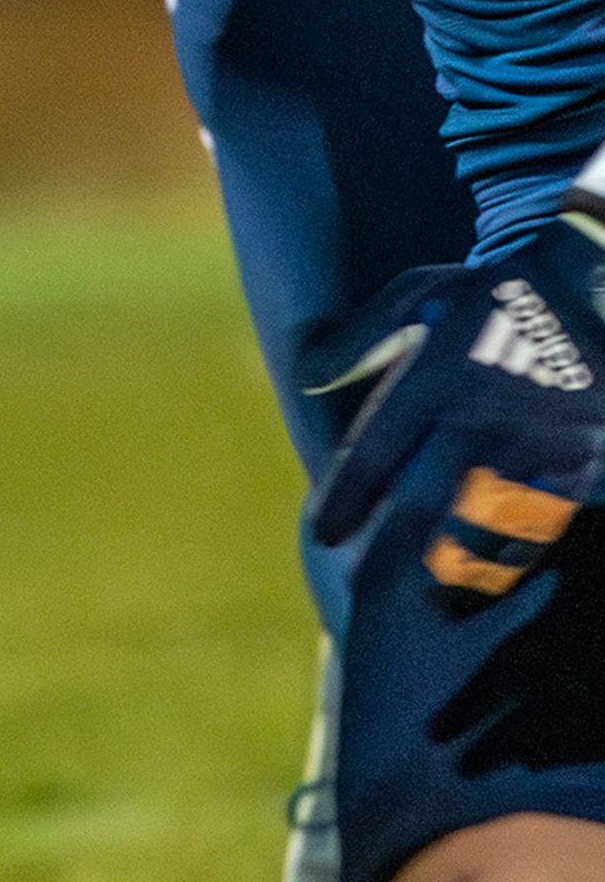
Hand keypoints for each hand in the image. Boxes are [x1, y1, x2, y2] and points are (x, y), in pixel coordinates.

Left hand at [313, 214, 604, 604]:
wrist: (589, 276)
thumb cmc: (490, 288)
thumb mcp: (417, 294)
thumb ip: (356, 338)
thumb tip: (303, 378)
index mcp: (436, 375)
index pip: (378, 449)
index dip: (347, 498)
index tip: (322, 537)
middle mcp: (483, 410)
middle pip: (430, 494)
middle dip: (396, 547)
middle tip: (366, 593)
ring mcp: (538, 432)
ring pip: (493, 512)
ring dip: (461, 560)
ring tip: (434, 605)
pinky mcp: (585, 446)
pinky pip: (552, 508)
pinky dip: (526, 544)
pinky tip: (503, 576)